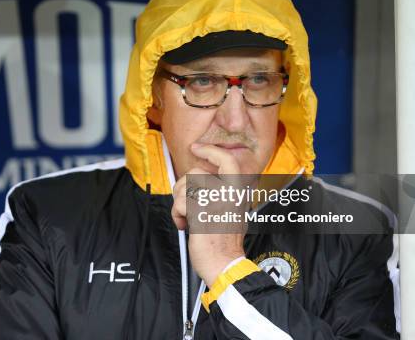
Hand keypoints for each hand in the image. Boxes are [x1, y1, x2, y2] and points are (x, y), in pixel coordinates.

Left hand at [171, 143, 246, 286]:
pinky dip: (176, 214)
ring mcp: (215, 202)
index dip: (210, 151)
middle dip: (184, 185)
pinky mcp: (201, 213)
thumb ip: (222, 193)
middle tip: (185, 203)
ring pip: (185, 186)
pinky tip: (184, 225)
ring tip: (186, 217)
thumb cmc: (225, 242)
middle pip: (196, 172)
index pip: (228, 161)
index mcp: (238, 193)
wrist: (225, 265)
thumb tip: (202, 178)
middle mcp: (229, 194)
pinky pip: (180, 202)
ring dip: (179, 202)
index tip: (197, 148)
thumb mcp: (233, 211)